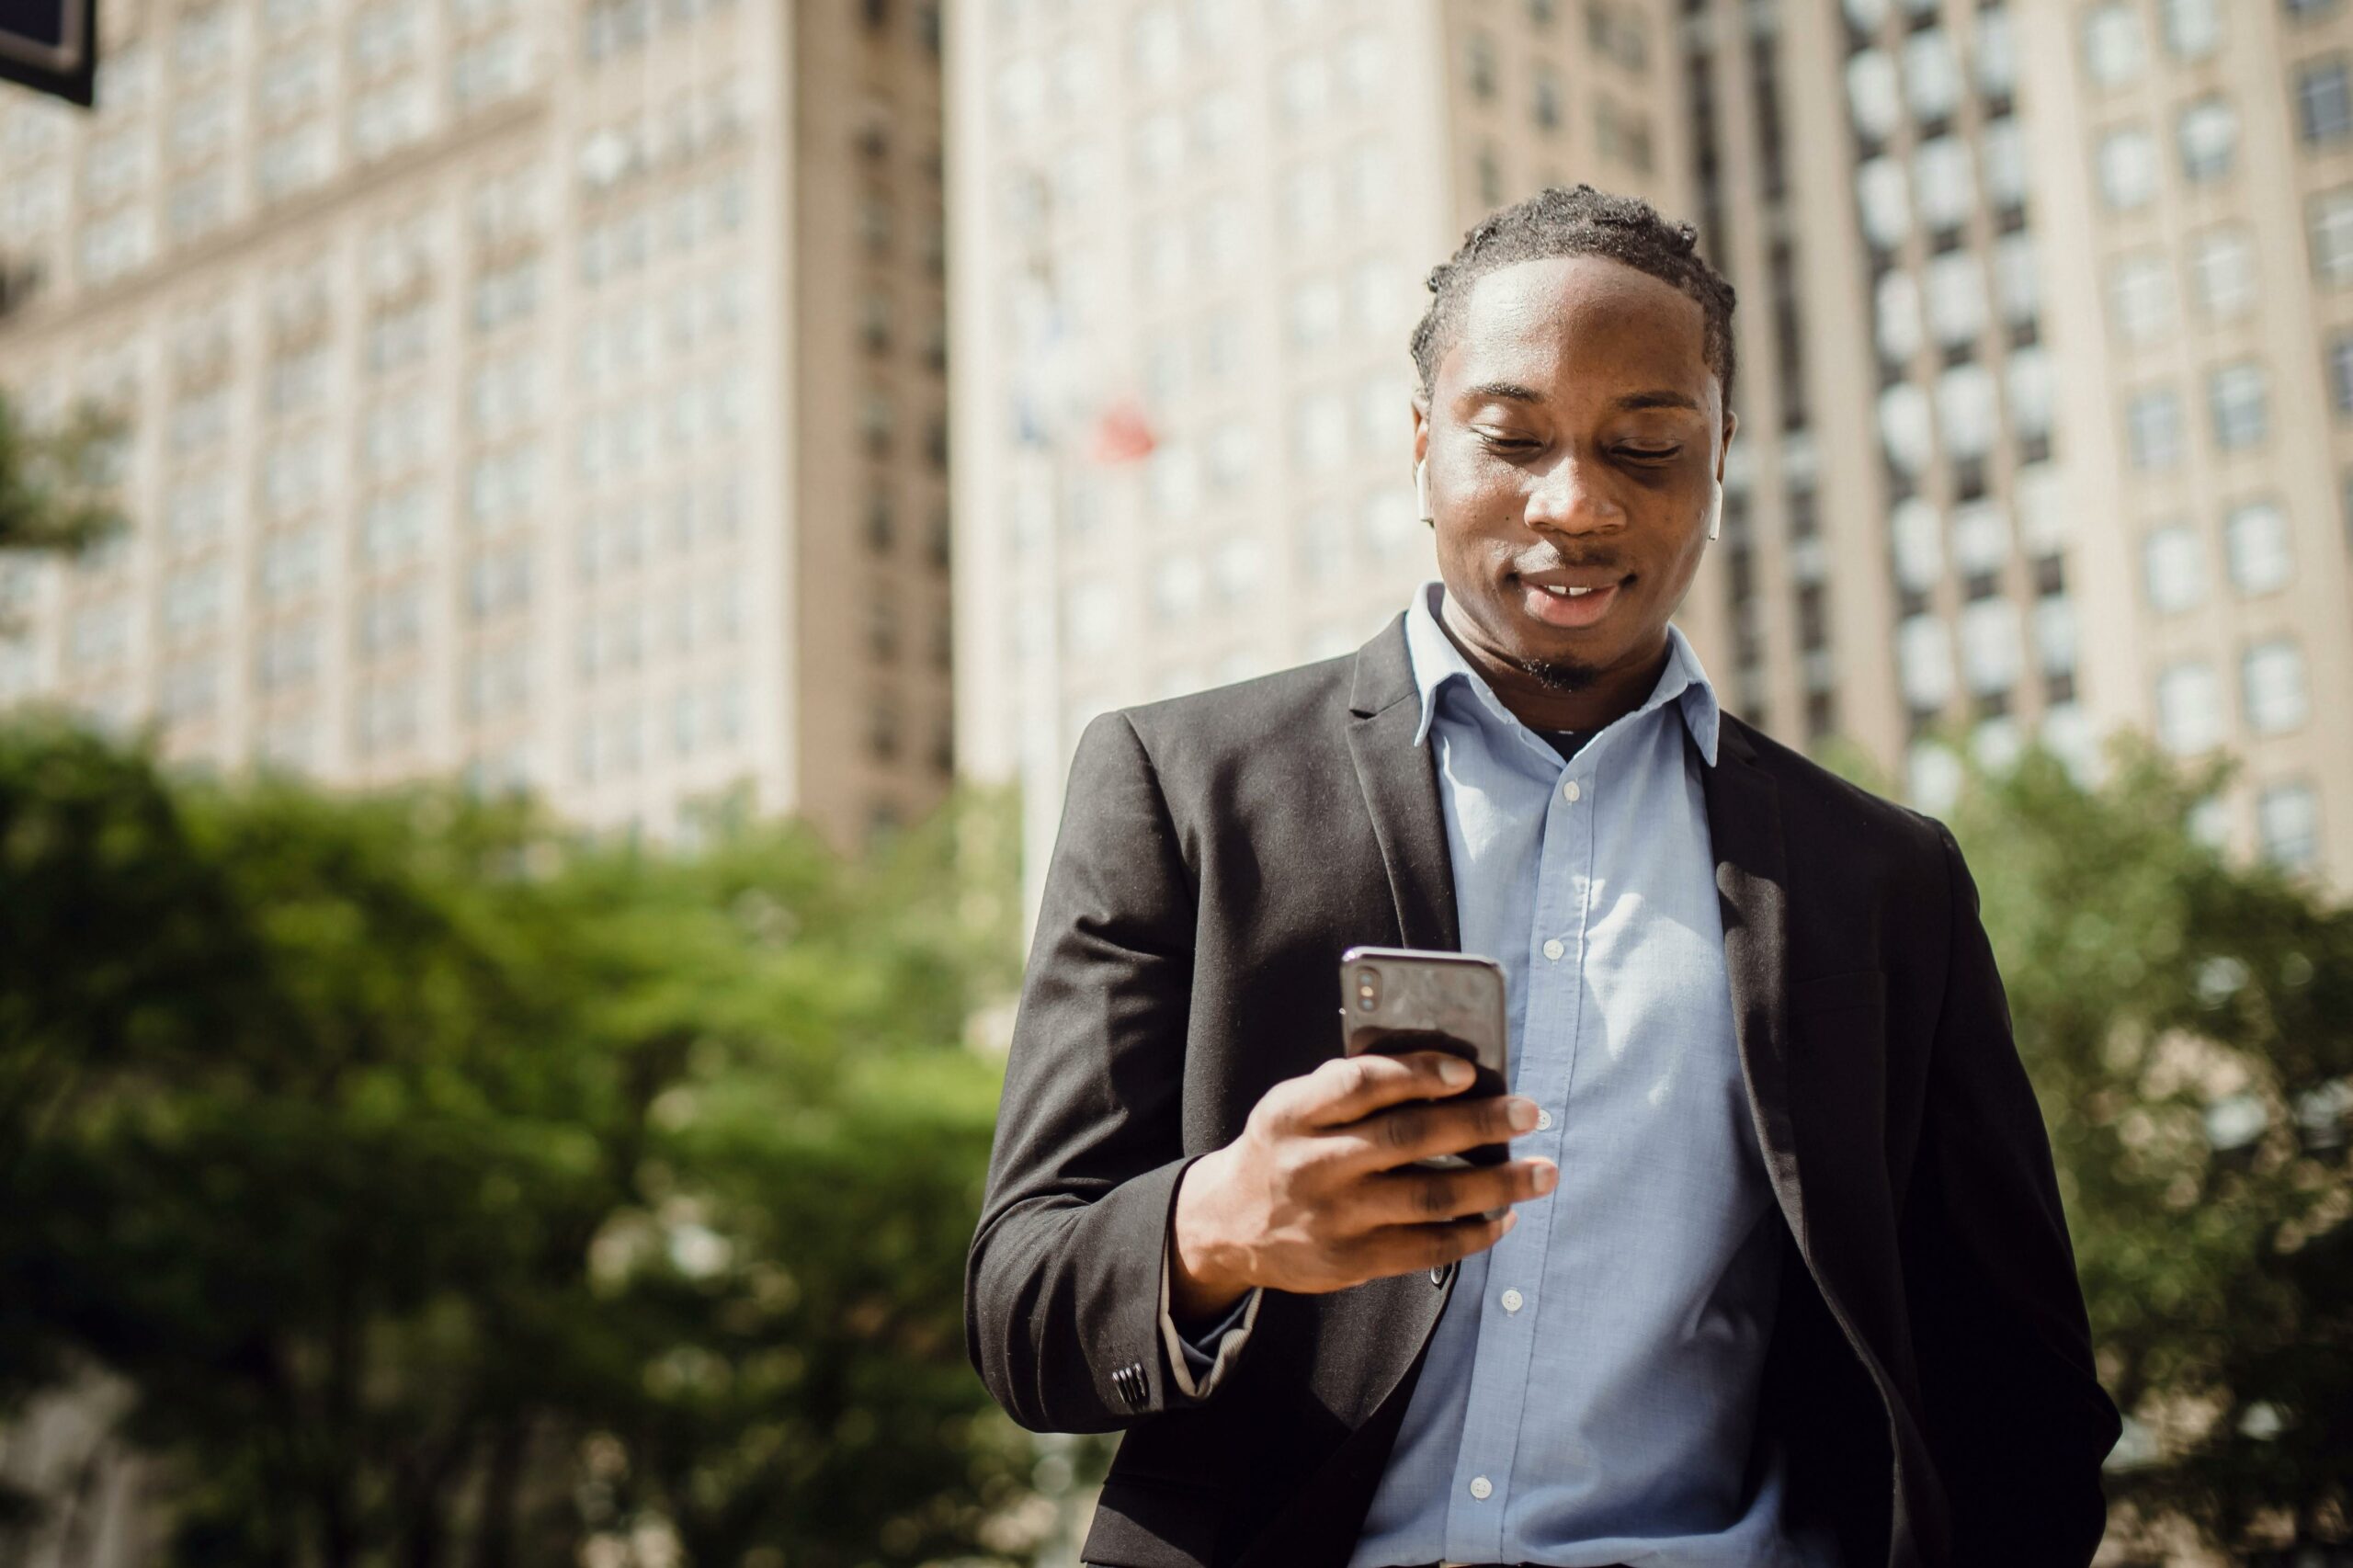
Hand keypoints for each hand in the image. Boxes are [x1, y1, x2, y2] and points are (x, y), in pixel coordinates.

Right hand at [1168, 1051, 1554, 1321]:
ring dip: (1496, 1185)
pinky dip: (1473, 1234)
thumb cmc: (1284, 1148)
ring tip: (1541, 1172)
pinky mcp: (1352, 1261)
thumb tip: (1446, 1075)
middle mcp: (1312, 1164)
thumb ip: (1350, 1087)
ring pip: (1429, 1199)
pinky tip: (1503, 1217)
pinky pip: (1426, 1248)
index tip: (1469, 1071)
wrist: (1230, 1224)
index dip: (1417, 1074)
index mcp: (1294, 1112)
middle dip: (1478, 1124)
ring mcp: (1334, 1217)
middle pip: (1407, 1140)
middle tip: (1530, 1114)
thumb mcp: (1293, 1105)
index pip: (1360, 1085)